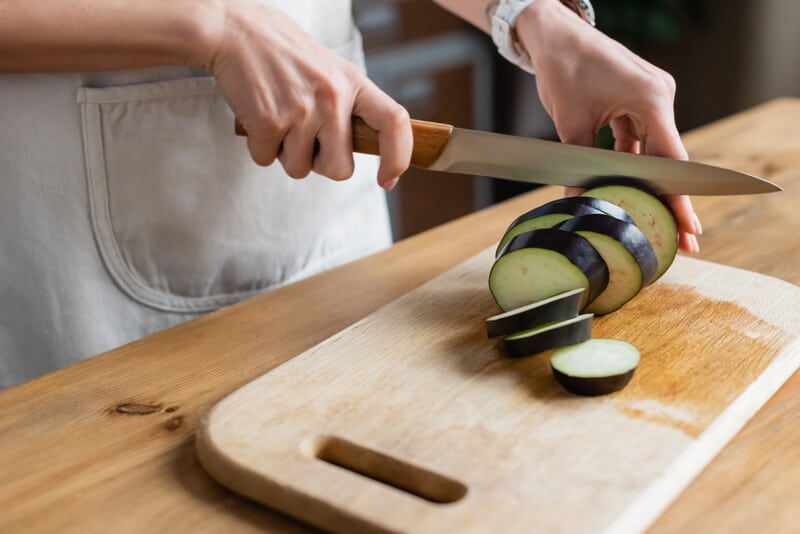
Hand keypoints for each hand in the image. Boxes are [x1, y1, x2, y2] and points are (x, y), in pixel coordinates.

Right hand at [198, 0, 411, 188]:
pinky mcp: (267, 122)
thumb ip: (348, 105)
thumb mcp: (329, 69)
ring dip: (285, 154)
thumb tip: (363, 147)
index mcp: (352, 82)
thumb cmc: (282, 52)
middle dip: (321, 164)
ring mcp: (300, 111)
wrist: (233, 30)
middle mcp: (331, 97)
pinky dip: (259, 146)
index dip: (398, 157)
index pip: (394, 123)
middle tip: (305, 138)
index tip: (387, 178)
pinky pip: (266, 160)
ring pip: (299, 169)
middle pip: (340, 169)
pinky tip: (258, 115)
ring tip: (278, 116)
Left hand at [516, 0, 701, 252]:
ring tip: (654, 219)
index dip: (680, 198)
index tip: (690, 227)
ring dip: (649, 182)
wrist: (555, 35)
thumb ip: (579, 166)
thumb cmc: (564, 69)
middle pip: (667, 158)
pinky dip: (633, 161)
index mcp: (651, 99)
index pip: (671, 159)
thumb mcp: (570, 124)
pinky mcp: (638, 100)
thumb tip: (580, 204)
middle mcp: (659, 97)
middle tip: (686, 239)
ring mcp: (650, 98)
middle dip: (671, 199)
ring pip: (653, 151)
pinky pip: (639, 138)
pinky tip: (629, 188)